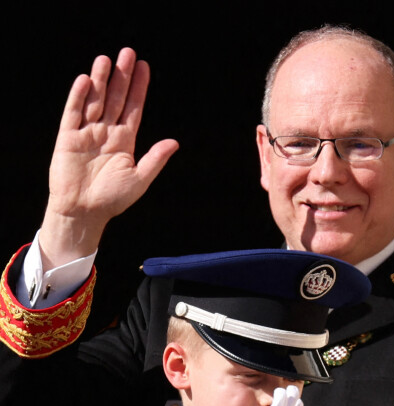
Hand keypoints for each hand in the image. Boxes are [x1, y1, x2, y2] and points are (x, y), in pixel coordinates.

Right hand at [40, 47, 178, 268]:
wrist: (84, 212)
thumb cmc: (113, 199)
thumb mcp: (139, 179)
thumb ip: (155, 159)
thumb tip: (175, 142)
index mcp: (125, 141)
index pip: (133, 108)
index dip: (139, 88)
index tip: (144, 67)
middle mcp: (106, 133)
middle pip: (115, 99)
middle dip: (121, 77)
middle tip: (128, 53)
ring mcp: (87, 134)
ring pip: (95, 101)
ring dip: (100, 81)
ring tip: (106, 60)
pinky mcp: (67, 138)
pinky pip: (73, 113)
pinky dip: (79, 97)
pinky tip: (86, 81)